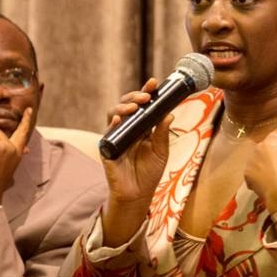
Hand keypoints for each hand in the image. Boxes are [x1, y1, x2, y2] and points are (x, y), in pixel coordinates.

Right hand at [101, 78, 172, 245]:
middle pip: (127, 105)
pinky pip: (108, 134)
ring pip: (114, 114)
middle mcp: (127, 129)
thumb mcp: (161, 152)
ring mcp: (116, 137)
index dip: (146, 92)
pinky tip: (118, 120)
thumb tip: (169, 114)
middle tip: (146, 96)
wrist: (138, 194)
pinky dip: (113, 125)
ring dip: (123, 107)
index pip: (143, 106)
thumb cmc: (149, 173)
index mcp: (141, 127)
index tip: (154, 82)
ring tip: (134, 106)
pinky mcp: (107, 148)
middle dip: (135, 96)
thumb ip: (163, 134)